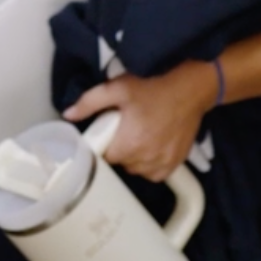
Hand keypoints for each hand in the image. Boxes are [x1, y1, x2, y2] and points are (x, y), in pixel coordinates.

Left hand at [63, 60, 214, 179]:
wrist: (191, 88)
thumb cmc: (155, 87)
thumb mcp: (118, 88)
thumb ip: (90, 102)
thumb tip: (69, 115)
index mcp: (129, 144)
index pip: (104, 157)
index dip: (104, 144)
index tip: (108, 133)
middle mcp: (146, 159)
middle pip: (121, 163)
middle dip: (120, 148)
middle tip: (126, 128)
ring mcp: (162, 163)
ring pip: (137, 169)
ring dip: (135, 157)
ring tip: (140, 135)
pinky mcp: (175, 163)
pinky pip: (155, 173)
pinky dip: (151, 164)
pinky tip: (153, 145)